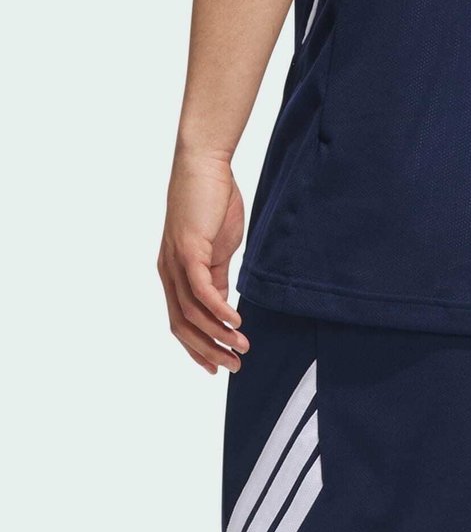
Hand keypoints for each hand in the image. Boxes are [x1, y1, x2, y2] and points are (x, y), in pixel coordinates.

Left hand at [158, 150, 247, 373]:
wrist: (204, 163)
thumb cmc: (213, 201)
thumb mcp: (218, 250)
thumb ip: (218, 278)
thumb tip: (224, 307)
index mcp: (174, 274)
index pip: (181, 322)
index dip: (198, 348)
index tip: (218, 367)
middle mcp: (168, 271)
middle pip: (183, 325)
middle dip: (208, 351)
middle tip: (233, 367)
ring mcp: (175, 262)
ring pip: (192, 313)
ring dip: (218, 335)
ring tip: (242, 347)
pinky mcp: (187, 249)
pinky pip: (201, 291)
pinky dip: (218, 311)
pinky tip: (236, 322)